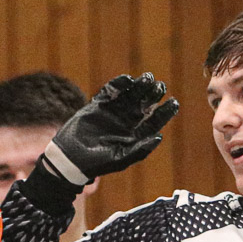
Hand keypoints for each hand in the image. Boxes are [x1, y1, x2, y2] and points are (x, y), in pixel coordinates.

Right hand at [42, 73, 178, 183]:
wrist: (69, 157)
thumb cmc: (96, 163)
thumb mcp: (120, 159)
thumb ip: (139, 150)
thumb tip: (159, 137)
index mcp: (134, 135)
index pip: (154, 121)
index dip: (165, 112)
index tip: (173, 103)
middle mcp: (126, 122)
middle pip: (144, 105)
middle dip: (153, 95)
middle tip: (160, 86)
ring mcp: (112, 112)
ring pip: (130, 95)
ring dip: (139, 86)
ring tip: (147, 78)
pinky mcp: (98, 104)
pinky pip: (111, 91)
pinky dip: (119, 84)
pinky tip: (128, 80)